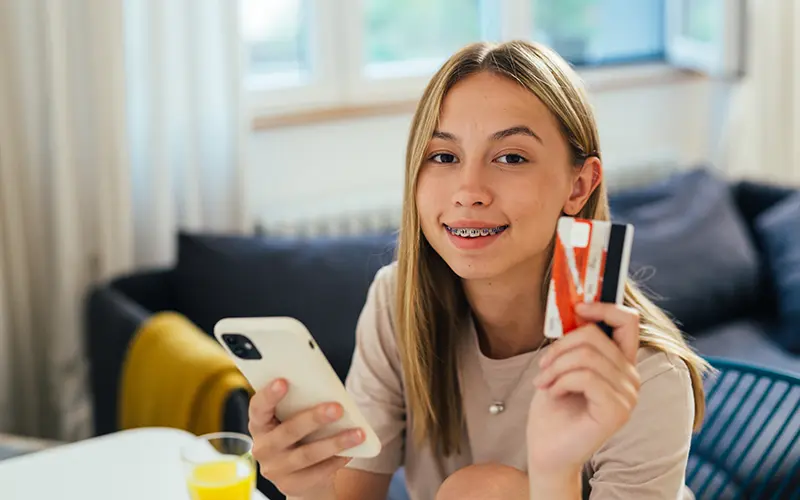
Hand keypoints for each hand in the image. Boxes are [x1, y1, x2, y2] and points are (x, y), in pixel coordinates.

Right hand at [249, 378, 365, 497]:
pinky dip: (337, 460)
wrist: (300, 478)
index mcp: (260, 425)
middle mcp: (263, 448)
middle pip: (288, 431)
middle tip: (337, 408)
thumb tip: (327, 390)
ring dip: (335, 442)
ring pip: (307, 454)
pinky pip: (318, 472)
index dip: (268, 395)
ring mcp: (275, 469)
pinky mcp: (291, 485)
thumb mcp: (291, 421)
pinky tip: (351, 451)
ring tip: (358, 433)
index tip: (284, 381)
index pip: (258, 408)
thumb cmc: (299, 438)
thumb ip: (299, 406)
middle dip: (314, 418)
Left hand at [527, 302, 640, 475]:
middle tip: (543, 367)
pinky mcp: (616, 411)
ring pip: (587, 356)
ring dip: (555, 367)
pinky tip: (553, 394)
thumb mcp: (562, 366)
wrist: (547, 449)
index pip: (628, 321)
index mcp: (620, 363)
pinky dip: (560, 381)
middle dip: (559, 347)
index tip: (578, 308)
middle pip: (595, 336)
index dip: (604, 307)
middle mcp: (631, 377)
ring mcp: (627, 396)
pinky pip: (585, 378)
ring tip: (544, 383)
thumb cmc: (554, 409)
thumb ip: (575, 342)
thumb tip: (575, 308)